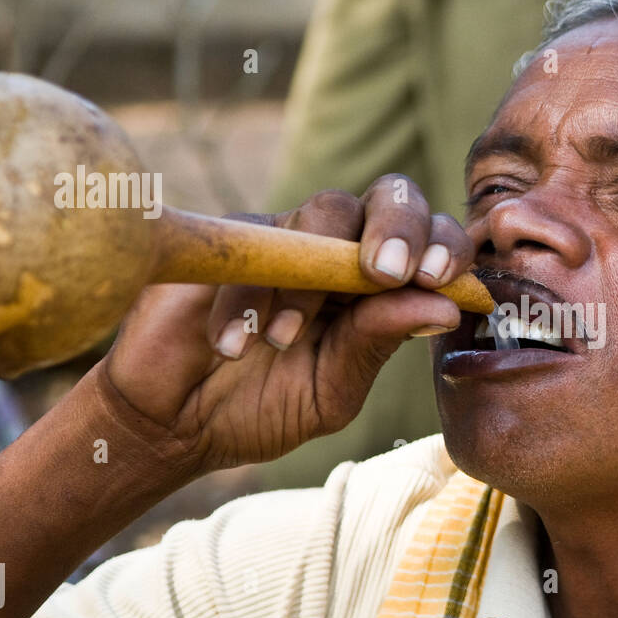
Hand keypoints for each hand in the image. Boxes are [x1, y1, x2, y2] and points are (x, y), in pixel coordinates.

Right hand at [100, 177, 473, 472]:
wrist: (173, 422)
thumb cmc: (260, 407)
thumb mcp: (330, 390)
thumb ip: (376, 345)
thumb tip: (443, 307)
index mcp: (380, 289)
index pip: (430, 243)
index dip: (444, 247)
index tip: (438, 280)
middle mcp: (340, 252)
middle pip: (388, 196)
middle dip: (399, 225)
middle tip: (387, 274)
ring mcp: (286, 238)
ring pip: (324, 212)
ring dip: (312, 281)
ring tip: (281, 342)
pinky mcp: (229, 238)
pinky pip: (254, 240)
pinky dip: (247, 297)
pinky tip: (232, 346)